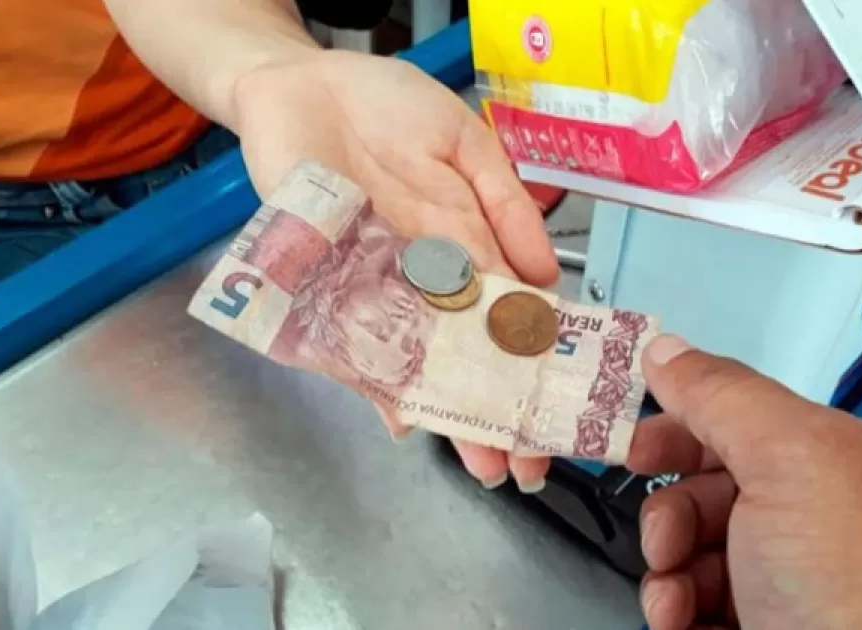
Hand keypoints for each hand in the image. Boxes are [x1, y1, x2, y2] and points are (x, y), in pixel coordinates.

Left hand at [230, 50, 559, 490]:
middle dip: (494, 408)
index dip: (534, 363)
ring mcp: (374, 283)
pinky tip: (401, 416)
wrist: (302, 83)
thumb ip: (507, 202)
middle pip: (463, 353)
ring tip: (476, 457)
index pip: (507, 316)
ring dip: (446, 409)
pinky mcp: (322, 280)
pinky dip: (372, 377)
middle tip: (521, 464)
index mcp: (466, 245)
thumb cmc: (387, 106)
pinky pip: (350, 337)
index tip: (559, 407)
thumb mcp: (466, 143)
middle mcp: (423, 276)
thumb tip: (548, 276)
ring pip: (415, 358)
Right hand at [627, 335, 861, 629]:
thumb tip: (669, 351)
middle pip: (721, 493)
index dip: (691, 425)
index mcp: (859, 468)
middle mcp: (838, 530)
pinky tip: (678, 621)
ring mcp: (808, 592)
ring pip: (704, 556)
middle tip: (662, 535)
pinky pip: (704, 609)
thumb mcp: (794, 459)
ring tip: (671, 596)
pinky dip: (678, 612)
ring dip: (668, 571)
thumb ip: (726, 396)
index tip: (635, 439)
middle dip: (674, 512)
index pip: (759, 423)